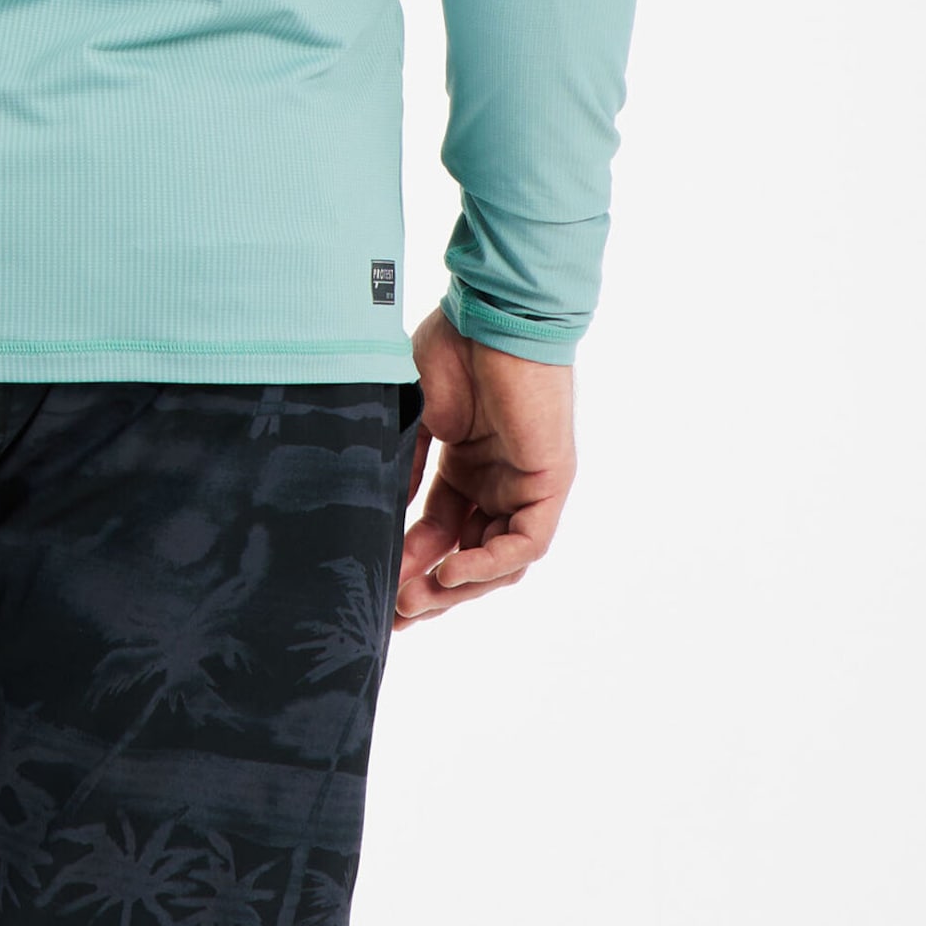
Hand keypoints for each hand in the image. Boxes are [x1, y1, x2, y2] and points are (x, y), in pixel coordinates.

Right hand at [394, 306, 575, 625]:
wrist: (490, 313)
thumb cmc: (453, 346)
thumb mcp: (416, 416)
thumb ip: (406, 467)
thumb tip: (384, 516)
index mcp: (466, 466)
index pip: (440, 531)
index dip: (409, 562)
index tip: (376, 590)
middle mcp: (498, 482)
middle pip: (468, 554)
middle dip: (430, 588)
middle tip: (392, 612)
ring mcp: (525, 484)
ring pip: (499, 560)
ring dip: (457, 586)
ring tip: (414, 601)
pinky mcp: (549, 482)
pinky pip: (526, 543)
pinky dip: (489, 564)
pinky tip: (451, 572)